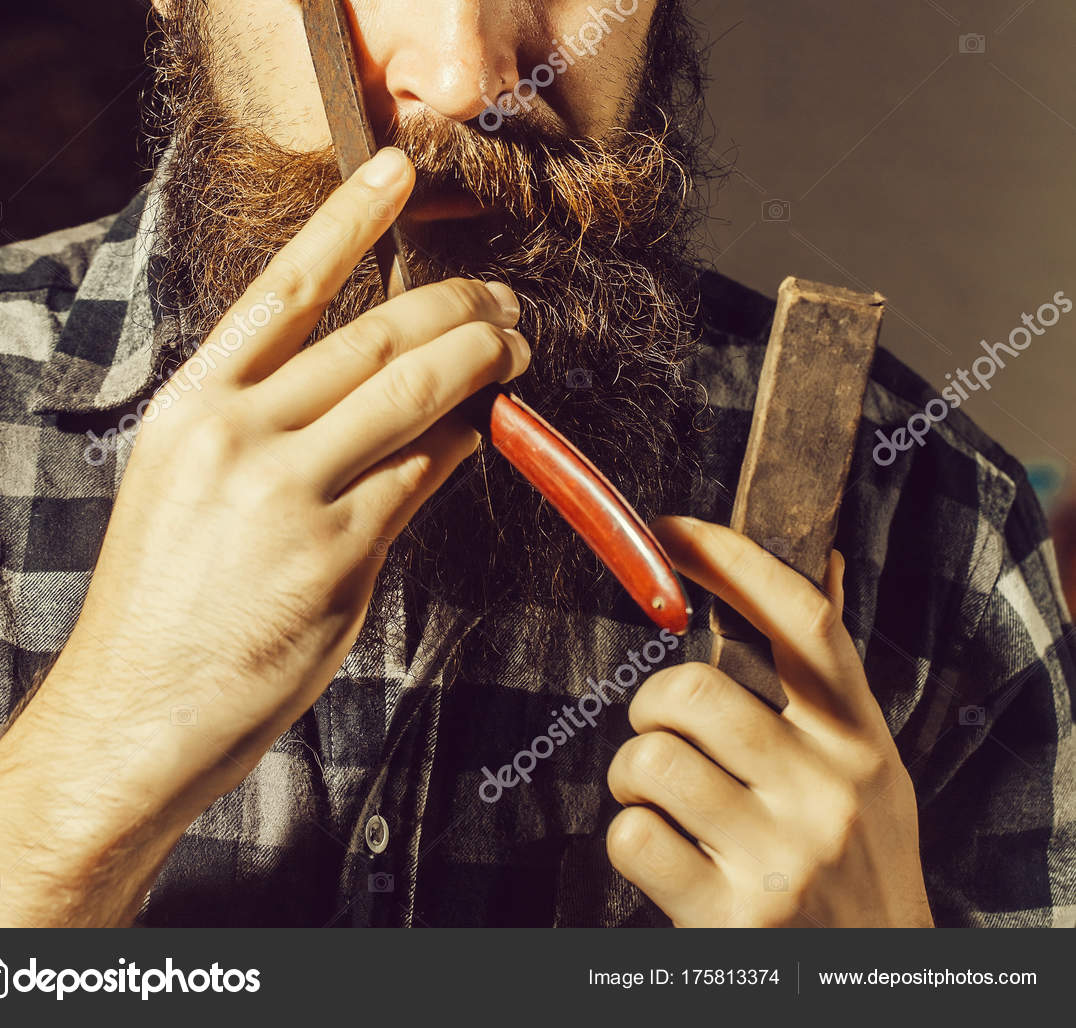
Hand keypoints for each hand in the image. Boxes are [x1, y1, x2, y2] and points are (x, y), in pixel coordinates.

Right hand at [43, 147, 529, 818]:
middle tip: (504, 301)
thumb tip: (371, 369)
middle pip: (375, 336)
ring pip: (415, 393)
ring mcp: (287, 495)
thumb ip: (263, 416)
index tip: (398, 165)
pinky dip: (463, 443)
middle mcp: (237, 434)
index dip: (348, 217)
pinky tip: (481, 431)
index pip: (283, 286)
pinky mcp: (336, 556)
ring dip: (481, 360)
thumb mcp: (184, 477)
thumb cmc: (164, 593)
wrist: (134, 709)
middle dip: (458, 307)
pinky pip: (423, 475)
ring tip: (516, 346)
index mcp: (193, 402)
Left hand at [606, 516, 933, 927]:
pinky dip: (629, 836)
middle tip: (661, 731)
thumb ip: (834, 682)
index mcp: (861, 741)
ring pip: (650, 758)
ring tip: (658, 796)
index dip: (731, 560)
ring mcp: (782, 858)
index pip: (803, 621)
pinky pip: (633, 837)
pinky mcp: (732, 922)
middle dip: (651, 704)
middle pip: (693, 688)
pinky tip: (662, 850)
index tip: (671, 530)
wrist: (882, 986)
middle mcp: (828, 792)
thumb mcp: (871, 768)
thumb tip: (825, 563)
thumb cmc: (862, 862)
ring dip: (631, 773)